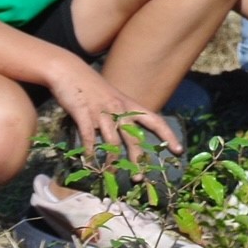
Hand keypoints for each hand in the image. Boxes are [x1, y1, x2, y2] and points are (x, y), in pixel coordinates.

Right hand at [47, 60, 182, 165]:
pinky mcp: (83, 113)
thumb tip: (130, 134)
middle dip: (137, 159)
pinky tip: (90, 162)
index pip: (155, 121)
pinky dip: (90, 151)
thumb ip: (123, 114)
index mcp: (129, 104)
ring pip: (113, 141)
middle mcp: (119, 108)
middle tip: (140, 177)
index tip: (178, 150)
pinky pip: (89, 137)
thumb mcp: (114, 98)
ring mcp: (101, 111)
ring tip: (111, 174)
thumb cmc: (92, 87)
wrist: (69, 70)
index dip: (168, 135)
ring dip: (113, 160)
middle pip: (134, 137)